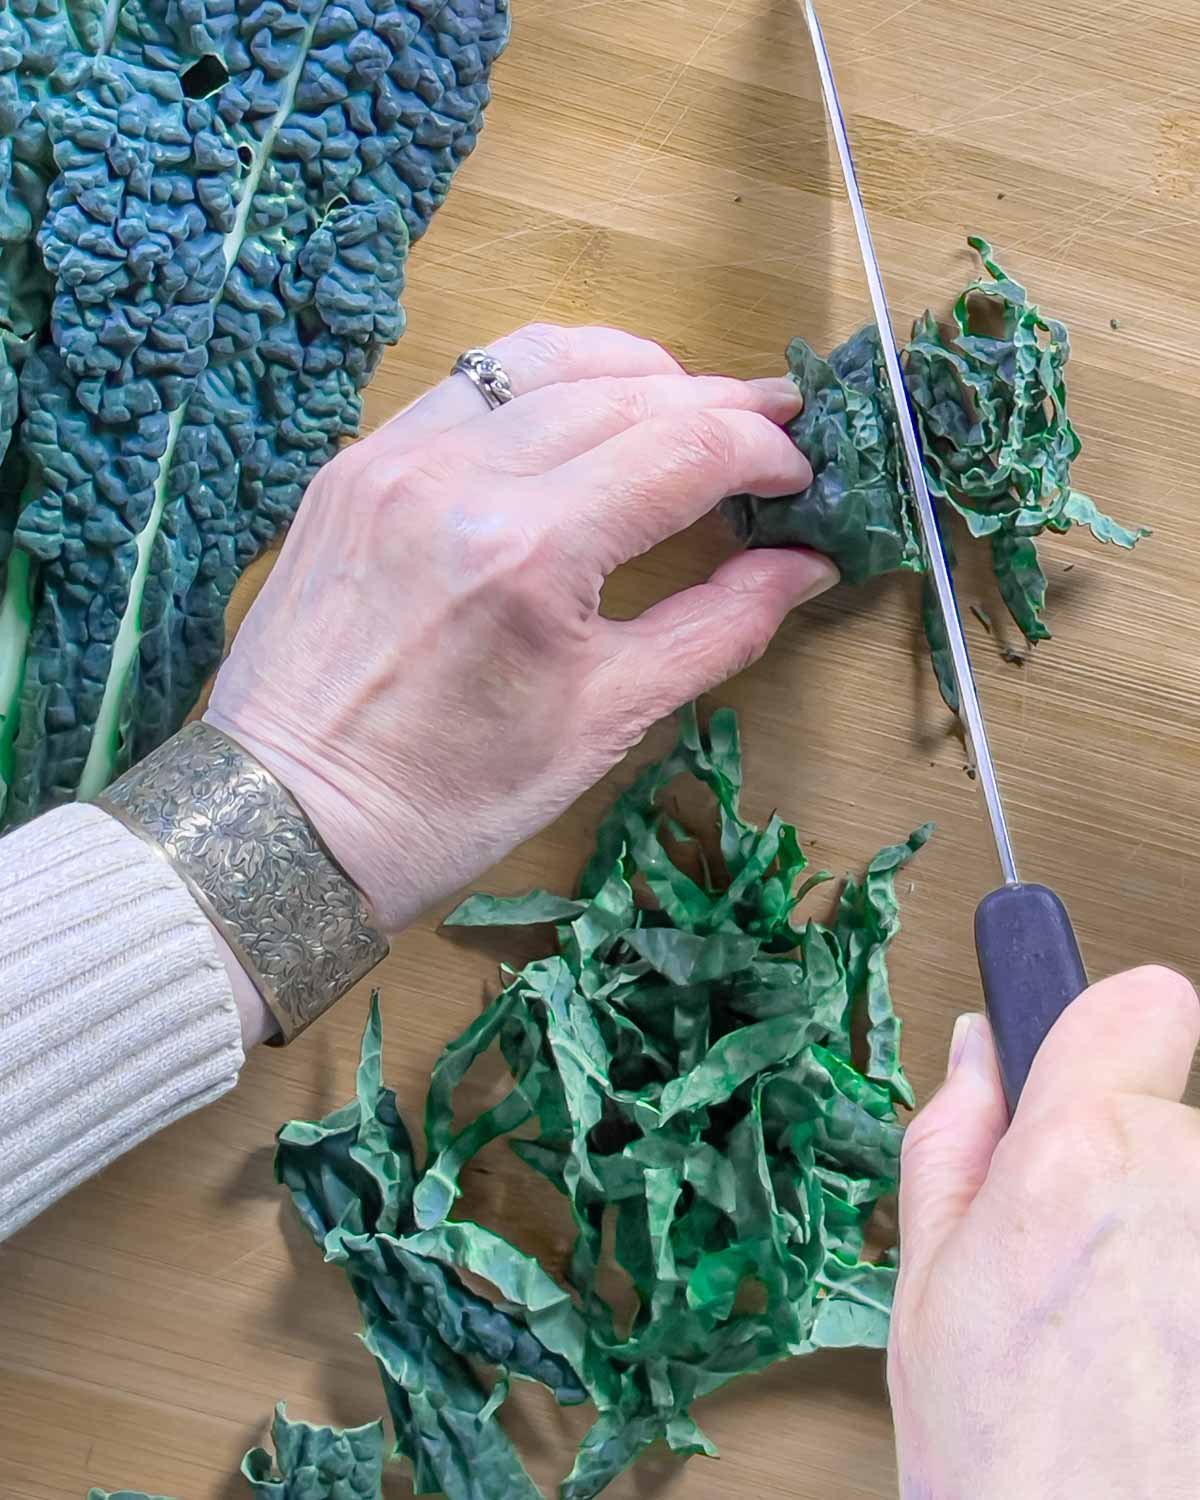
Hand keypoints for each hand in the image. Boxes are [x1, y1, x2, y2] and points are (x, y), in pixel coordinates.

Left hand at [205, 323, 832, 937]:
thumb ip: (718, 627)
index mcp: (531, 553)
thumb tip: (805, 564)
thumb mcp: (603, 722)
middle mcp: (458, 477)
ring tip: (683, 406)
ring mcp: (392, 457)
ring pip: (539, 358)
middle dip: (715, 401)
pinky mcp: (352, 464)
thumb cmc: (451, 799)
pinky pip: (467, 384)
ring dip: (631, 369)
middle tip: (770, 431)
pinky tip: (577, 417)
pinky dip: (540, 384)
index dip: (762, 450)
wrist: (284, 820)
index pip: (683, 447)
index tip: (803, 473)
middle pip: (623, 389)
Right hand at [891, 965, 1199, 1499]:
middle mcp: (1196, 1184)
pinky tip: (1179, 1367)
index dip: (1105, 1033)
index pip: (1144, 999)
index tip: (1091, 1070)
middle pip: (1179, 1116)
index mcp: (1084, 1159)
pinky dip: (1199, 1291)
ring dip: (1181, 1240)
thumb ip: (955, 1141)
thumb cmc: (1012, 1470)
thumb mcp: (930, 1294)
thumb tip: (977, 1051)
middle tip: (1093, 1266)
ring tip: (1144, 1340)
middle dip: (1137, 1167)